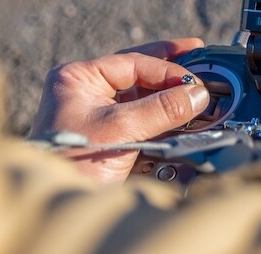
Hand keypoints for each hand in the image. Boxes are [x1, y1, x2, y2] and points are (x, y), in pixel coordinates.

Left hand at [30, 38, 209, 184]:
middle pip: (140, 74)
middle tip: (200, 56)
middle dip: (171, 72)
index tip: (196, 81)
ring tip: (198, 91)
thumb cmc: (73, 162)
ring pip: (145, 98)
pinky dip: (166, 120)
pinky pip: (144, 121)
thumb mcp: (120, 129)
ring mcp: (100, 116)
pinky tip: (185, 117)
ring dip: (171, 97)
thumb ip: (162, 108)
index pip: (133, 63)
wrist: (60, 204)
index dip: (168, 70)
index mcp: (80, 78)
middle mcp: (89, 92)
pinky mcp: (112, 139)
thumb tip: (198, 94)